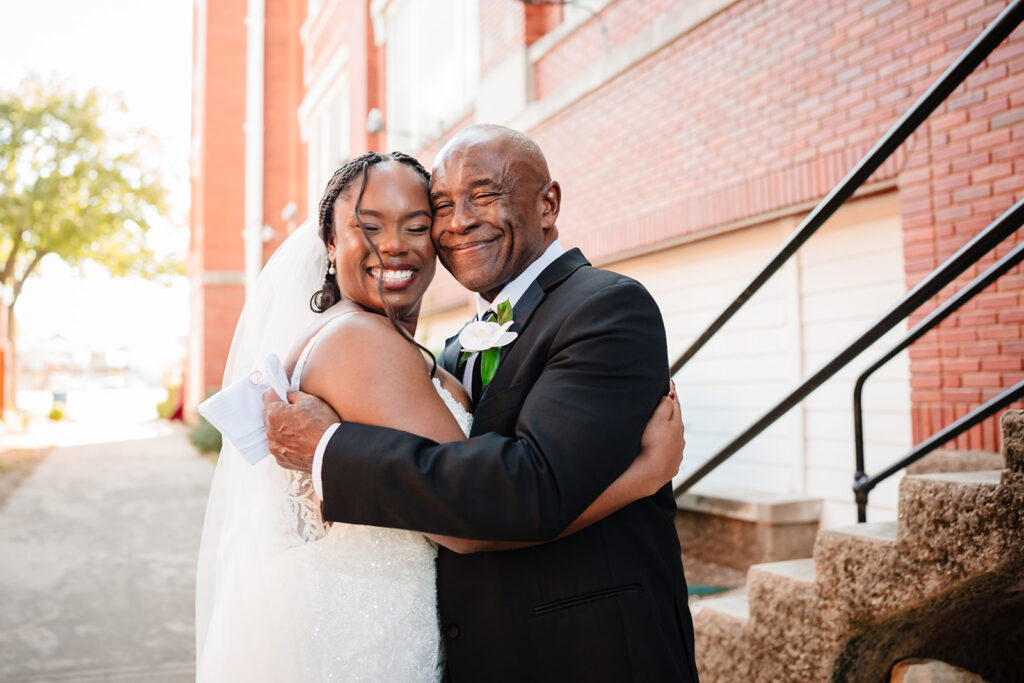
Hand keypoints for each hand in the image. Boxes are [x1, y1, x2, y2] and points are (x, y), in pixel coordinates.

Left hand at [262, 389, 340, 472]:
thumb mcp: (311, 401)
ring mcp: (275, 447)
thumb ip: (293, 393)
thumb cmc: (323, 425)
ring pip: (274, 431)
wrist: (332, 451)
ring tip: (301, 429)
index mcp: (275, 413)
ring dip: (282, 428)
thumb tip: (286, 392)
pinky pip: (280, 446)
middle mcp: (270, 431)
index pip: (267, 396)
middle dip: (280, 411)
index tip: (284, 394)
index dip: (277, 393)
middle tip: (297, 413)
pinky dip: (287, 442)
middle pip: (269, 415)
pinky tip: (301, 441)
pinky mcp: (281, 458)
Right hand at [637, 380, 684, 494]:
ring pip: (676, 437)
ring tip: (665, 425)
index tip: (671, 382)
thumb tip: (671, 396)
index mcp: (677, 425)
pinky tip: (664, 448)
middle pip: (677, 420)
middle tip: (669, 400)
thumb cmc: (651, 444)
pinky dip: (668, 446)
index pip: (675, 404)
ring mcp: (677, 453)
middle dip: (672, 410)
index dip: (672, 392)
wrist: (650, 473)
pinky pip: (671, 452)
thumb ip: (665, 407)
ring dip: (671, 430)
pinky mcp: (672, 465)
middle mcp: (680, 439)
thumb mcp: (657, 420)